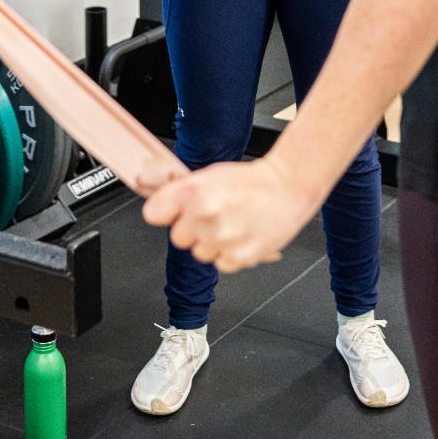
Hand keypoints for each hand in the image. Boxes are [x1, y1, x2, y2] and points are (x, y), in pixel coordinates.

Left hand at [141, 156, 315, 271]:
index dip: (165, 212)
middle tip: (214, 215)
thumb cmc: (251, 181)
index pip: (153, 214)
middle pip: (178, 238)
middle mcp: (205, 215)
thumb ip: (180, 191)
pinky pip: (221, 263)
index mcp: (194, 191)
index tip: (173, 211)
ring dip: (212, 243)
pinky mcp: (238, 257)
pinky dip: (230, 254)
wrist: (288, 187)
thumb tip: (148, 193)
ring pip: (199, 254)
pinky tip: (242, 235)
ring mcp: (221, 238)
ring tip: (232, 224)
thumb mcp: (210, 175)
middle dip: (192, 229)